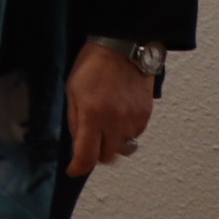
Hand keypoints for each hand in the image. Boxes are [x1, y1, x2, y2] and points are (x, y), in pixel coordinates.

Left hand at [67, 42, 158, 175]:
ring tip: (104, 125)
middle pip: (107, 157)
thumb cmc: (92, 67)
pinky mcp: (146, 116)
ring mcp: (134, 120)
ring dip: (111, 144)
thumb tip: (77, 145)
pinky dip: (124, 133)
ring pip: (123, 148)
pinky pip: (134, 135)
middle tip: (88, 142)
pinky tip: (117, 117)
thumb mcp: (72, 91)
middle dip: (95, 154)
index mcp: (93, 115)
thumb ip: (76, 121)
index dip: (79, 168)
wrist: (123, 49)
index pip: (87, 155)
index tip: (73, 170)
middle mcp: (116, 122)